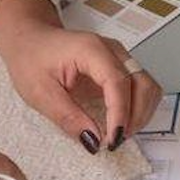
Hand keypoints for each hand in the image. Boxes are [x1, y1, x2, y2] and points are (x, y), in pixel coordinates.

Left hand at [0, 0, 162, 152]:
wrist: (30, 38)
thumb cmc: (31, 59)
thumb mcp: (39, 93)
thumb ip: (68, 117)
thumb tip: (93, 141)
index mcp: (90, 50)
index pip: (117, 82)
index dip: (119, 115)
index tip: (112, 140)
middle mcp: (112, 51)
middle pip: (142, 85)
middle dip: (134, 118)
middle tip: (113, 141)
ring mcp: (120, 58)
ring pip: (148, 88)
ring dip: (141, 115)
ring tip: (118, 134)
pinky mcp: (121, 68)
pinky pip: (143, 89)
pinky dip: (139, 110)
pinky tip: (122, 123)